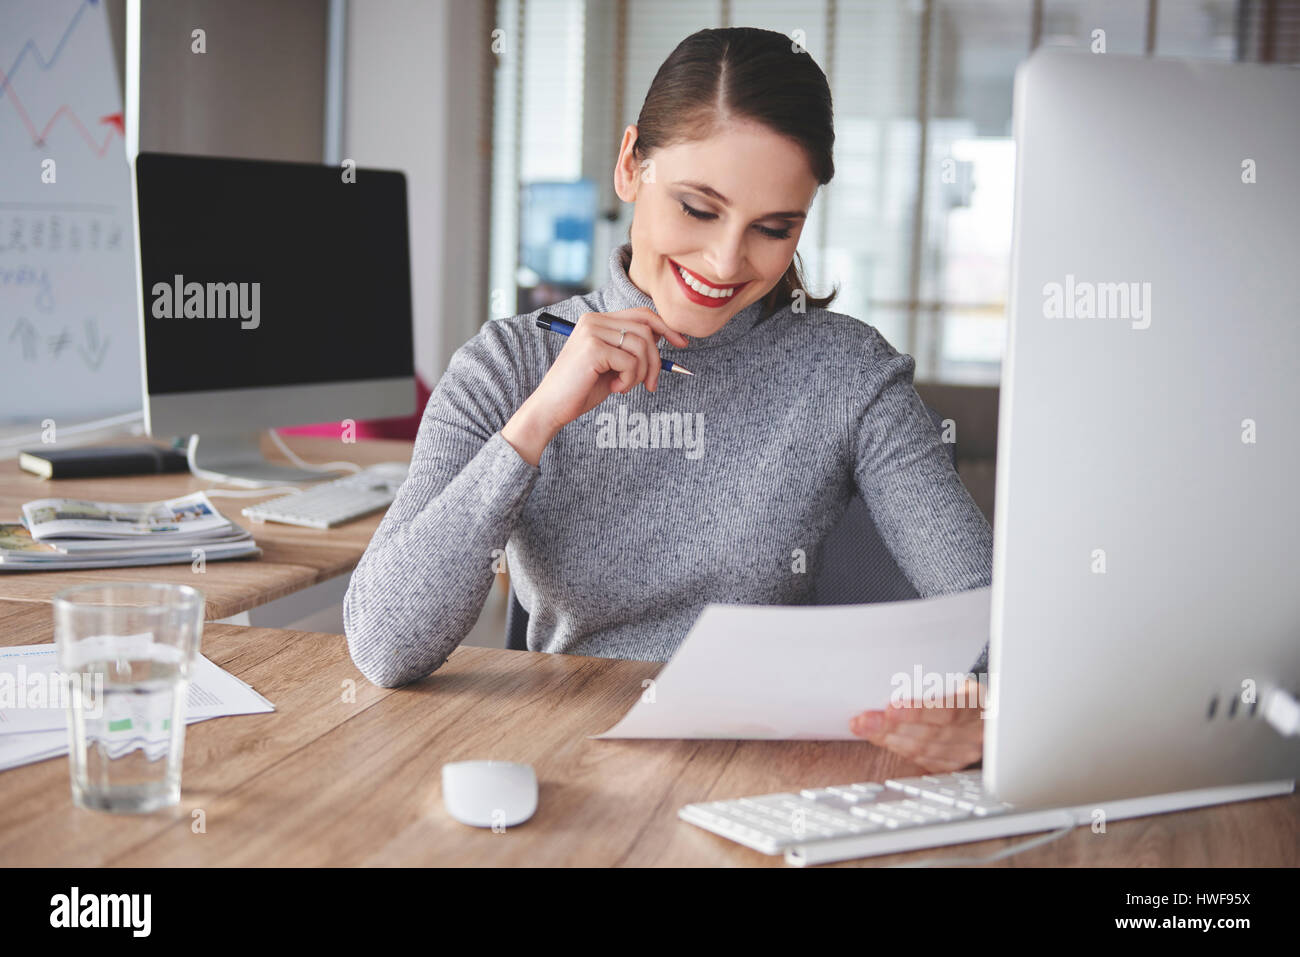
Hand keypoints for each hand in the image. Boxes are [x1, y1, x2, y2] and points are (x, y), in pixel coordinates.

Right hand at [530, 307, 689, 428]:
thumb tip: (664, 337)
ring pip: (642, 346)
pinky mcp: (593, 349)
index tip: (682, 344)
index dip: (666, 327)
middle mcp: (593, 320)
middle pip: (646, 329)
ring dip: (642, 373)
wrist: (551, 408)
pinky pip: (631, 362)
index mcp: (597, 321)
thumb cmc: (581, 390)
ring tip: (626, 387)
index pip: (641, 314)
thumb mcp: (612, 365)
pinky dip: (630, 380)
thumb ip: (631, 349)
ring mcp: (592, 332)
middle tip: (651, 384)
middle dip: (656, 360)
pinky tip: (614, 389)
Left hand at [848, 676, 984, 772]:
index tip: (890, 708)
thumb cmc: (963, 684)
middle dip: (890, 727)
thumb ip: (934, 676)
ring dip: (888, 739)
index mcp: (978, 704)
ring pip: (922, 750)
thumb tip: (894, 671)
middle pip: (929, 734)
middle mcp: (975, 732)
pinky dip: (898, 749)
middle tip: (863, 719)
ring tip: (863, 727)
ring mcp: (965, 751)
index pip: (948, 711)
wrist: (988, 705)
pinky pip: (923, 760)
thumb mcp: (956, 672)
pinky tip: (880, 739)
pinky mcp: (954, 763)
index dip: (918, 712)